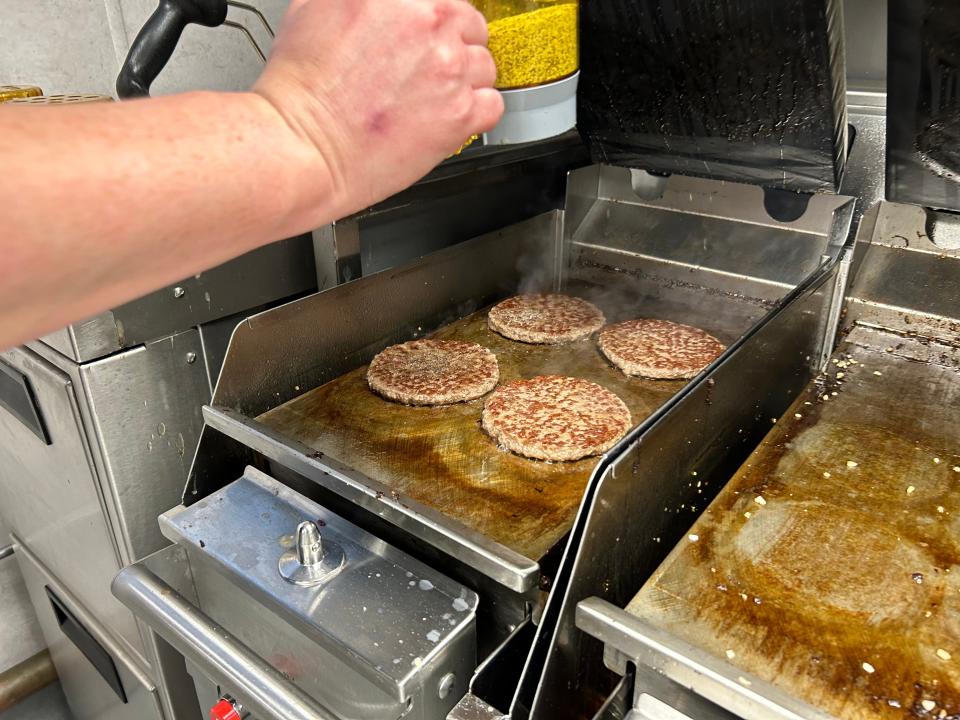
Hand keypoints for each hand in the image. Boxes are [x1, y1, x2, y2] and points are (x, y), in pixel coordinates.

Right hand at [254, 0, 502, 214]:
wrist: (304, 145)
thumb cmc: (301, 88)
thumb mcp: (315, 7)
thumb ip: (360, 0)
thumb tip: (377, 5)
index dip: (432, 19)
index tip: (425, 35)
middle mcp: (430, 22)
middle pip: (470, 25)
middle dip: (453, 46)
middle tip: (426, 70)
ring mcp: (450, 69)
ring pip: (484, 66)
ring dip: (465, 81)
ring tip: (432, 100)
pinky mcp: (460, 114)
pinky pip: (492, 105)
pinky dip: (476, 113)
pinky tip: (449, 119)